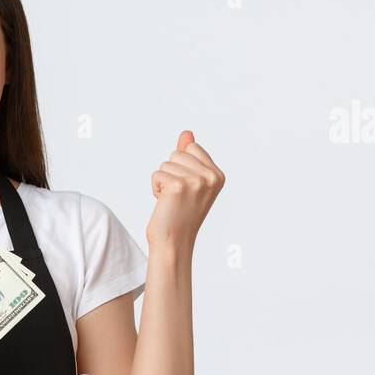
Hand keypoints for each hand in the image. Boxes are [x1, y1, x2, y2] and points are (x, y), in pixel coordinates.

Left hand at [147, 129, 224, 250]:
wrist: (174, 241)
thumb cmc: (180, 213)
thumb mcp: (189, 182)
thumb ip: (189, 156)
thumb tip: (187, 133)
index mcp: (218, 175)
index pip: (191, 147)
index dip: (182, 166)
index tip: (187, 188)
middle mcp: (211, 177)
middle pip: (177, 153)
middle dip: (172, 172)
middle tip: (178, 196)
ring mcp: (196, 181)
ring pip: (166, 163)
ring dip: (163, 181)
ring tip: (172, 200)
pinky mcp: (178, 185)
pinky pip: (157, 174)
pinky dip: (155, 188)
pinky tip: (165, 203)